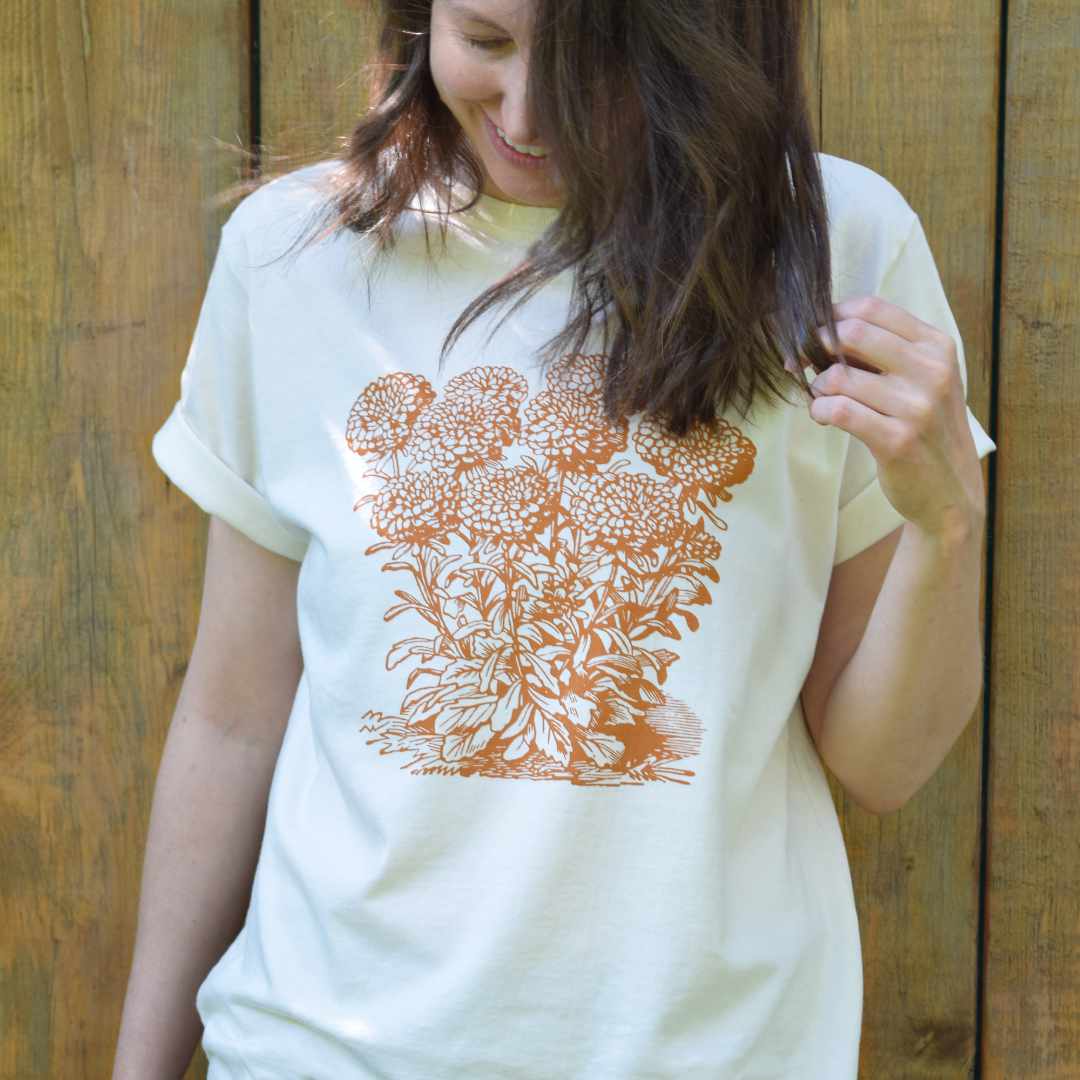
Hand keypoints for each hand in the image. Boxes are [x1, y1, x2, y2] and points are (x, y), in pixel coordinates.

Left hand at [806, 296, 985, 540]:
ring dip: (817, 387)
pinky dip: (819, 411)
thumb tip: (818, 334)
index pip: (871, 308)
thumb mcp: (921, 380)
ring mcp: (917, 407)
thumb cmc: (926, 429)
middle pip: (852, 333)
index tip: (812, 334)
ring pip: (838, 376)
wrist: (951, 491)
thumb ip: (880, 354)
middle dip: (815, 346)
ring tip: (822, 399)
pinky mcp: (897, 440)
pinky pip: (838, 411)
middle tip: (801, 364)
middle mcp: (932, 371)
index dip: (830, 316)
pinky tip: (822, 417)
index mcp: (937, 346)